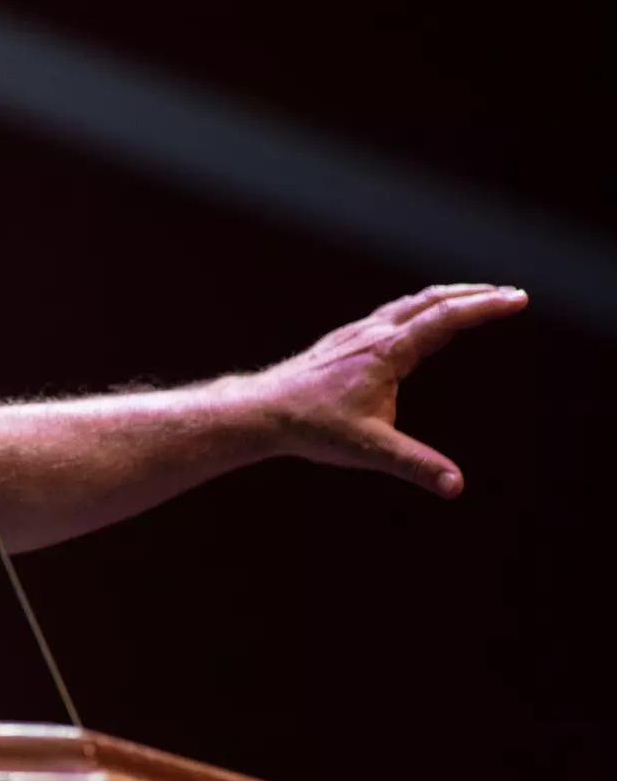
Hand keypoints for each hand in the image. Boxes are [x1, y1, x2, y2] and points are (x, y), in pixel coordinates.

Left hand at [249, 283, 527, 498]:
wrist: (262, 410)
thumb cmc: (312, 428)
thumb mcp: (370, 450)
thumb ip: (416, 466)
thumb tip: (455, 486)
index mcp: (387, 351)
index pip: (445, 319)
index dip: (485, 307)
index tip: (518, 299)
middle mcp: (373, 333)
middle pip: (431, 300)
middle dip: (475, 295)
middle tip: (510, 294)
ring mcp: (356, 334)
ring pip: (409, 304)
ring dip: (446, 298)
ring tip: (474, 299)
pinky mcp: (344, 341)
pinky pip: (389, 314)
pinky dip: (417, 309)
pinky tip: (417, 321)